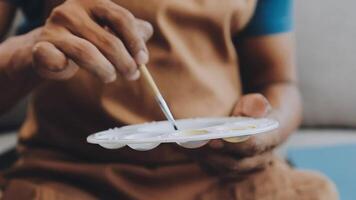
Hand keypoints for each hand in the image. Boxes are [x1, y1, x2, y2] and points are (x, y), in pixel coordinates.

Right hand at [32, 0, 152, 82]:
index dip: (136, 42)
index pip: (122, 19)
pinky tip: (67, 67)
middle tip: (132, 74)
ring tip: (110, 76)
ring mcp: (54, 27)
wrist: (52, 48)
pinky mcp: (41, 47)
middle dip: (125, 62)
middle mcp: (72, 10)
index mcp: (93, 1)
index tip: (142, 60)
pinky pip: (55, 59)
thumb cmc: (89, 39)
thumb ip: (133, 31)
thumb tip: (146, 37)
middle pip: (109, 40)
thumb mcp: (112, 31)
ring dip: (105, 70)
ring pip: (87, 53)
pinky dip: (62, 66)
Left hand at [187, 94, 276, 174]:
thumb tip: (259, 106)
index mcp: (270, 140)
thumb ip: (256, 104)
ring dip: (202, 159)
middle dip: (210, 154)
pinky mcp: (233, 174)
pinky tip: (185, 150)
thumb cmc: (253, 112)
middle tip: (190, 143)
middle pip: (233, 163)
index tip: (212, 139)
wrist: (259, 128)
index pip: (251, 146)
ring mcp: (247, 170)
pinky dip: (200, 162)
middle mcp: (261, 160)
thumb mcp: (256, 103)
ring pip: (222, 170)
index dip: (231, 144)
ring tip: (182, 146)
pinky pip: (216, 172)